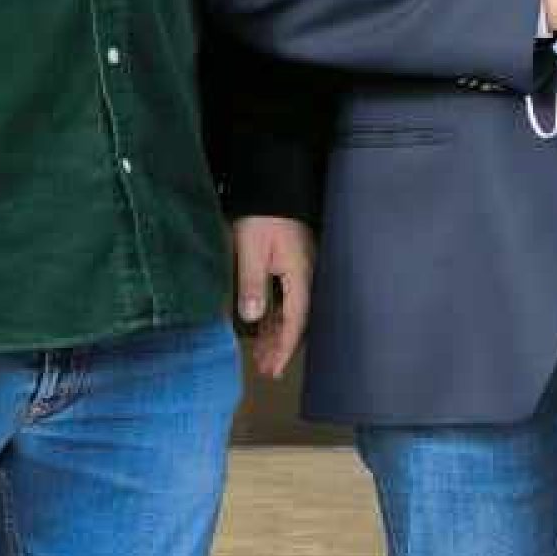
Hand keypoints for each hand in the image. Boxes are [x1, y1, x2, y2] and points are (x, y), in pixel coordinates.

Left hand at [230, 216, 315, 379]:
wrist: (273, 186)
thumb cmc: (262, 216)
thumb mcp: (250, 250)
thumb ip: (252, 284)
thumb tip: (254, 318)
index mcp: (300, 276)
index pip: (295, 321)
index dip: (285, 348)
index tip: (275, 369)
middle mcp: (305, 277)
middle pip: (296, 321)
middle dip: (281, 347)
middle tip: (266, 370)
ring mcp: (300, 271)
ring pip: (292, 311)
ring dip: (277, 333)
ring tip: (263, 355)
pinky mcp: (292, 265)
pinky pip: (288, 299)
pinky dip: (276, 316)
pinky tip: (265, 326)